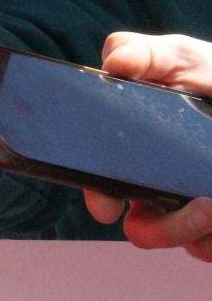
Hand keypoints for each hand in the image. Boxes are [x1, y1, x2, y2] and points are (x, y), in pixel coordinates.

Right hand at [83, 33, 211, 260]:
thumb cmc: (209, 75)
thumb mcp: (179, 57)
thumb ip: (143, 53)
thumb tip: (113, 64)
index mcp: (133, 150)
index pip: (102, 183)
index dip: (100, 197)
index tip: (108, 206)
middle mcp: (158, 184)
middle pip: (143, 229)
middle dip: (165, 228)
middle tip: (200, 207)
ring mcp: (192, 208)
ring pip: (184, 242)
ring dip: (196, 227)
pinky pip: (210, 247)